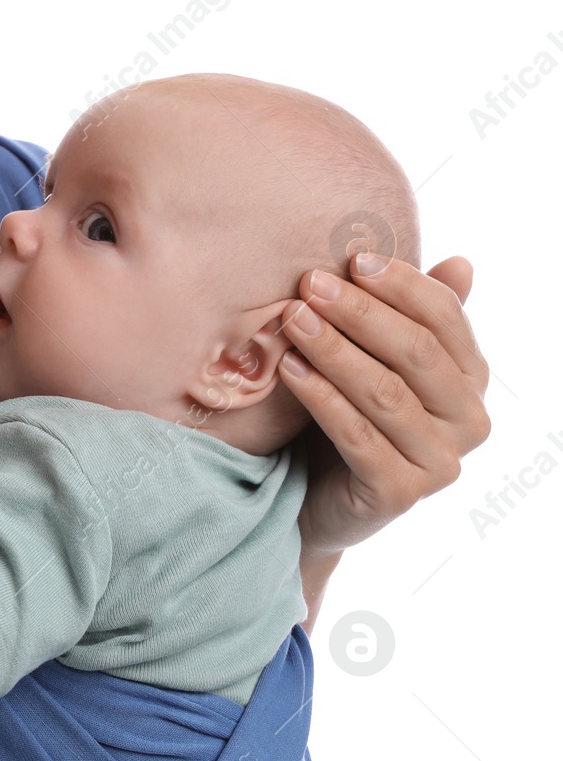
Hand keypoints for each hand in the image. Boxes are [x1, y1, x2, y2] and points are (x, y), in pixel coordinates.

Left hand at [278, 251, 490, 557]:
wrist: (311, 500)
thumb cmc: (345, 418)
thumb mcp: (376, 364)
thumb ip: (413, 320)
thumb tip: (462, 262)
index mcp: (471, 380)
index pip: (446, 318)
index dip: (401, 284)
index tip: (352, 259)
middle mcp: (469, 421)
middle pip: (415, 352)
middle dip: (360, 312)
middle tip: (310, 284)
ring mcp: (440, 463)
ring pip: (384, 392)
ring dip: (333, 349)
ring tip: (291, 319)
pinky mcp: (401, 494)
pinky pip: (357, 435)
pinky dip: (321, 397)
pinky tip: (289, 368)